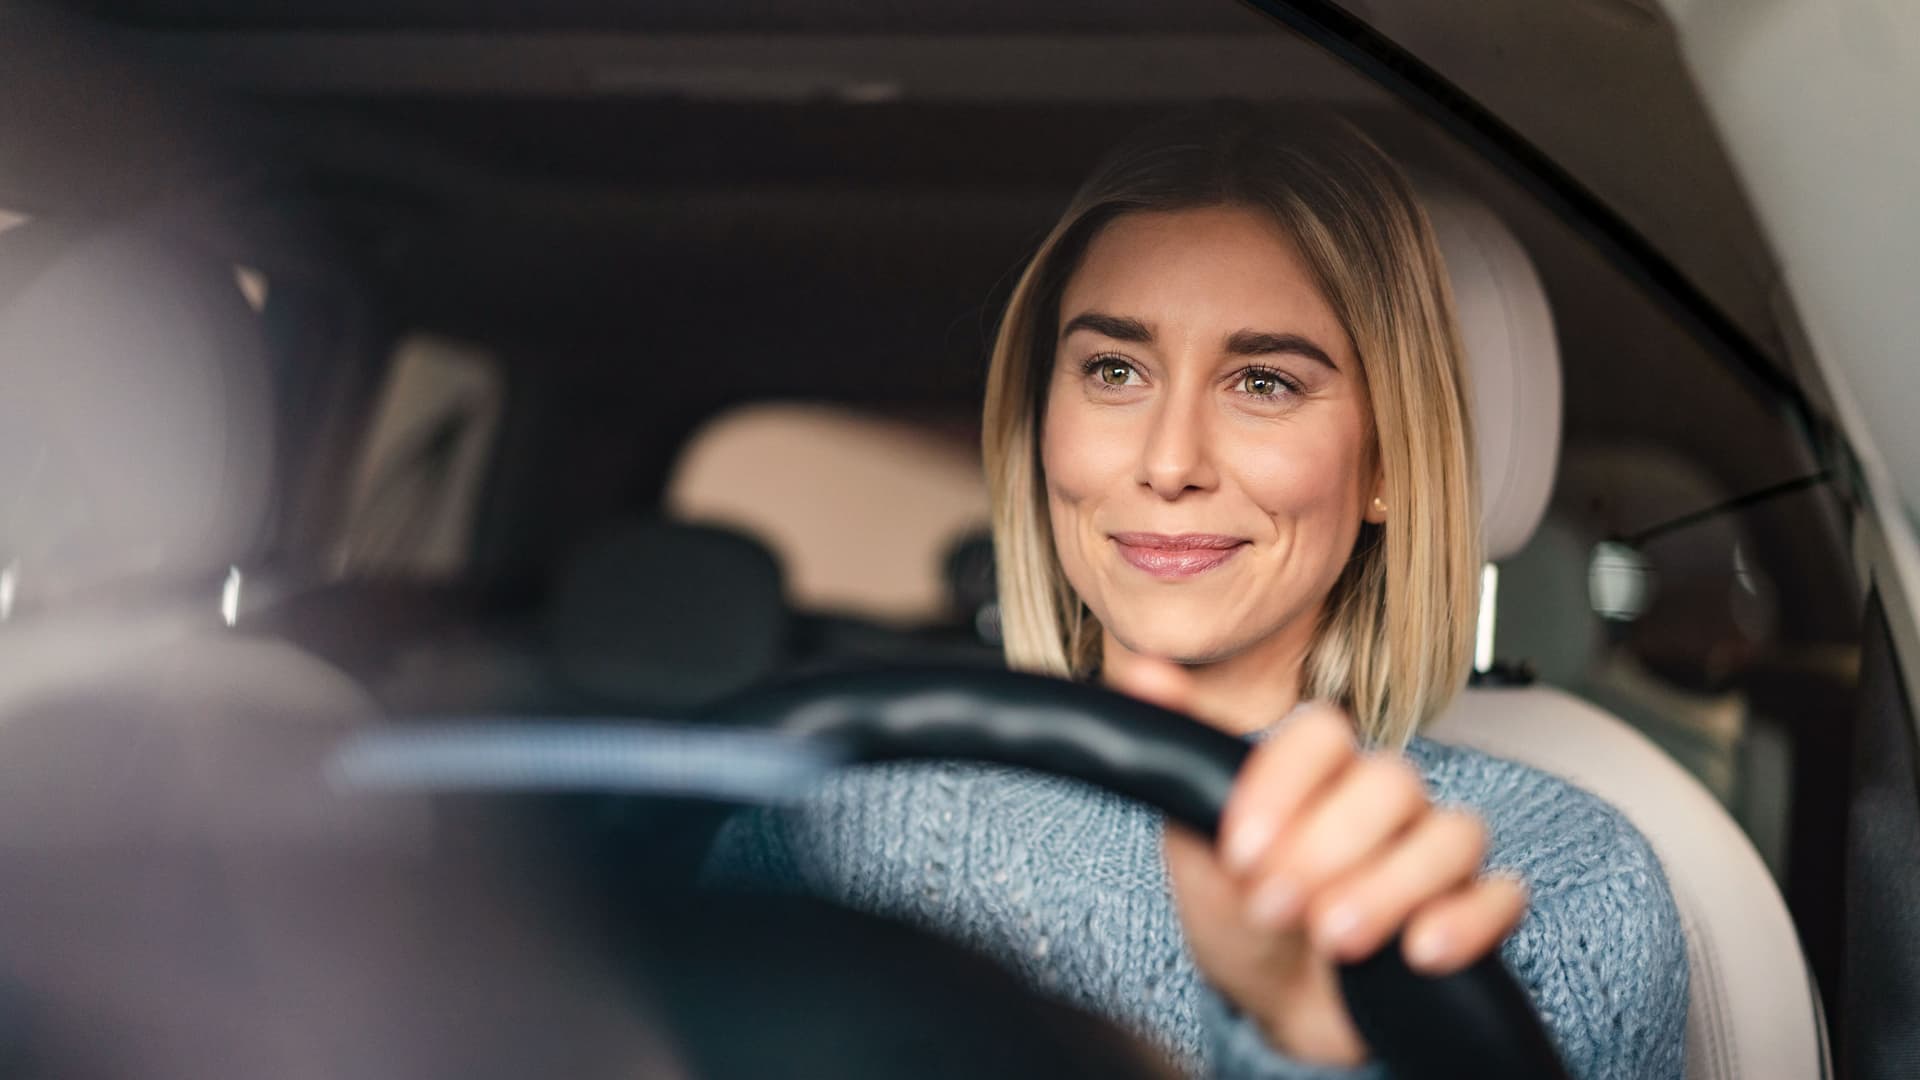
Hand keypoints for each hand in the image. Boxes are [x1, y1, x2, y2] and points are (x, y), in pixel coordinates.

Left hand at [1117, 666, 1528, 1065]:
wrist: (1274, 1003)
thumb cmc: (1239, 908)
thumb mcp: (1192, 835)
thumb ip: (1179, 751)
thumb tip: (1142, 670)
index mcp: (1319, 769)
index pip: (1324, 734)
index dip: (1285, 785)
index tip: (1239, 848)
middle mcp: (1383, 798)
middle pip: (1391, 782)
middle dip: (1326, 849)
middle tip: (1271, 905)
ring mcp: (1433, 850)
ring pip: (1451, 835)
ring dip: (1390, 887)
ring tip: (1333, 938)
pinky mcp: (1470, 909)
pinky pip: (1500, 896)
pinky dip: (1466, 920)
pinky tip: (1419, 950)